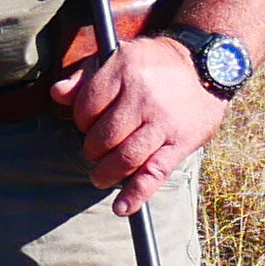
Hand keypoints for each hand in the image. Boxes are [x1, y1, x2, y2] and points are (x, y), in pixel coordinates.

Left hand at [52, 32, 225, 212]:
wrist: (207, 66)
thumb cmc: (154, 65)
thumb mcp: (118, 57)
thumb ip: (85, 77)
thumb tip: (57, 94)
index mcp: (124, 69)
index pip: (87, 107)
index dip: (81, 121)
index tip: (87, 124)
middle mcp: (143, 96)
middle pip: (104, 136)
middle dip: (93, 149)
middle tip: (96, 150)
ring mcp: (163, 121)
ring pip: (125, 157)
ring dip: (107, 172)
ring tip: (101, 176)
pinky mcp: (181, 142)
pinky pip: (155, 173)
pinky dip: (137, 194)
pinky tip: (122, 208)